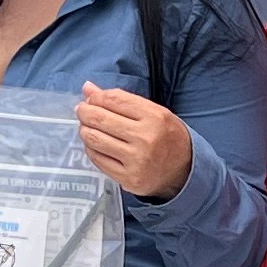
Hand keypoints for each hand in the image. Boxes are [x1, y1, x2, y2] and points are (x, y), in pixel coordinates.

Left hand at [75, 83, 193, 200]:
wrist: (184, 169)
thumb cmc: (166, 136)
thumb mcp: (153, 112)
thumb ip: (121, 100)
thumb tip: (88, 88)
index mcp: (154, 117)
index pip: (115, 100)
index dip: (96, 97)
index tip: (90, 98)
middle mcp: (145, 138)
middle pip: (101, 119)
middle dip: (85, 112)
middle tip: (81, 111)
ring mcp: (136, 160)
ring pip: (95, 139)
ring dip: (84, 130)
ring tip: (86, 126)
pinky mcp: (128, 178)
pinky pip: (98, 159)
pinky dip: (91, 148)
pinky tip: (94, 144)